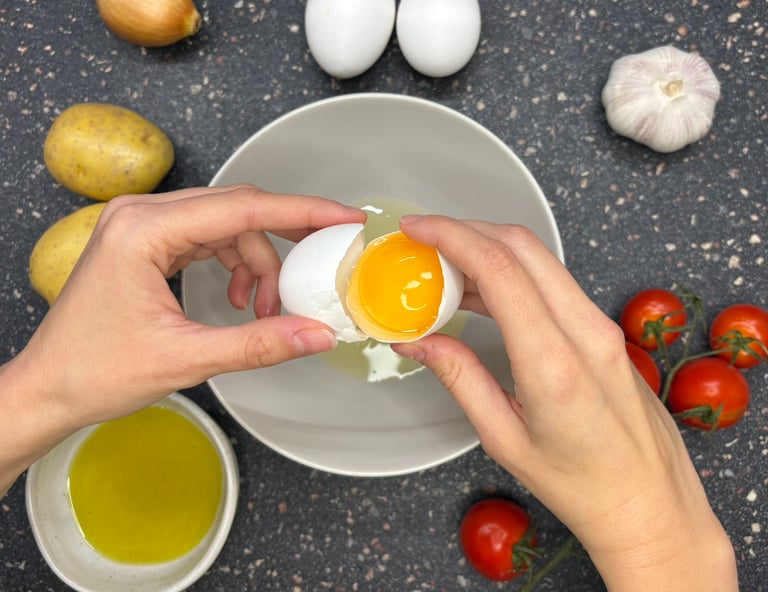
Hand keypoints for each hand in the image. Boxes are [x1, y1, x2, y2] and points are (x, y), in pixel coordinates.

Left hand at [1, 185, 364, 493]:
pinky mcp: (146, 242)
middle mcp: (141, 215)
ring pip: (226, 225)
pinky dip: (234, 264)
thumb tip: (316, 335)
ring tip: (262, 308)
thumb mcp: (186, 359)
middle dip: (285, 237)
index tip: (344, 217)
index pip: (243, 208)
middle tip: (327, 255)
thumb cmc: (96, 372)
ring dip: (257, 261)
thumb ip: (258, 343)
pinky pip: (208, 238)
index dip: (302, 212)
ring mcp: (142, 226)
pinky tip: (239, 298)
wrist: (48, 388)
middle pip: (238, 210)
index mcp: (144, 230)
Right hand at [393, 216, 736, 590]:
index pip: (500, 269)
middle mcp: (584, 331)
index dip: (451, 237)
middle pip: (520, 246)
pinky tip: (479, 292)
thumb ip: (459, 378)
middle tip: (423, 241)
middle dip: (465, 230)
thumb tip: (417, 341)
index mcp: (554, 363)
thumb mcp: (504, 438)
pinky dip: (510, 272)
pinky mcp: (603, 328)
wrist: (648, 501)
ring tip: (442, 269)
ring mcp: (600, 325)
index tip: (416, 229)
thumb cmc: (581, 484)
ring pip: (537, 258)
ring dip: (486, 249)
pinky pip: (551, 281)